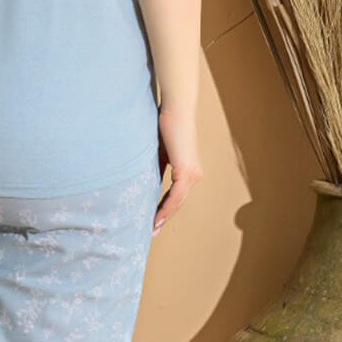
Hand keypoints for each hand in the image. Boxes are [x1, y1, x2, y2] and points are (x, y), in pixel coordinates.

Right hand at [154, 105, 202, 232]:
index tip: (152, 221)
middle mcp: (195, 175)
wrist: (176, 110)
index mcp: (189, 171)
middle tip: (151, 232)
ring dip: (164, 216)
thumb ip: (157, 168)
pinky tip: (156, 217)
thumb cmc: (166, 125)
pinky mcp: (187, 171)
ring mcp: (193, 174)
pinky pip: (175, 196)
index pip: (176, 196)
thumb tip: (146, 181)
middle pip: (178, 203)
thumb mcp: (159, 153)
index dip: (164, 209)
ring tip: (152, 228)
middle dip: (164, 218)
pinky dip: (165, 207)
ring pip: (177, 202)